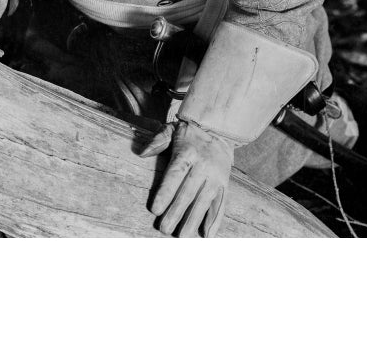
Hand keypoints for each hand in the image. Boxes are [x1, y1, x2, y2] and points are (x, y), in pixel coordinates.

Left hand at [139, 119, 232, 237]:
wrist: (219, 130)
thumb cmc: (189, 134)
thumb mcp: (171, 129)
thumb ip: (157, 140)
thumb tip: (141, 153)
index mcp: (188, 152)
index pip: (175, 175)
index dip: (165, 192)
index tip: (155, 209)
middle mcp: (203, 166)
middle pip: (188, 192)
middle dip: (176, 212)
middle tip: (164, 229)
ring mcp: (216, 177)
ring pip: (204, 201)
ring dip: (193, 220)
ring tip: (182, 236)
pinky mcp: (225, 185)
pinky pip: (221, 204)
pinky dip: (215, 220)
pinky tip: (207, 235)